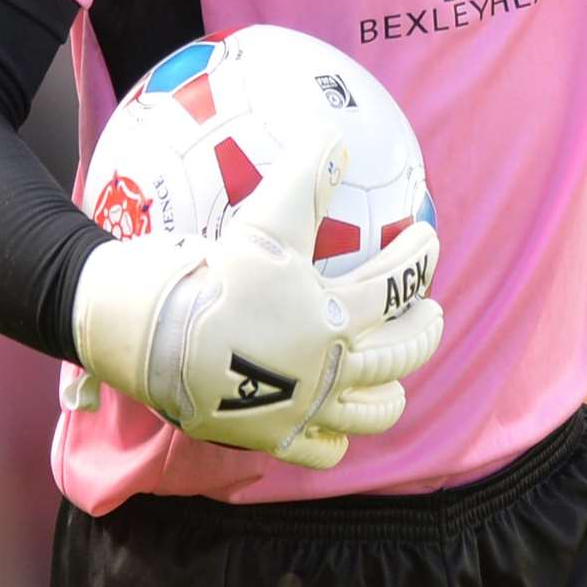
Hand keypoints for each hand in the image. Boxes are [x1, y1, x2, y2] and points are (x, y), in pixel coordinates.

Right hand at [68, 127, 441, 468]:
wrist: (154, 333)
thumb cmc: (213, 274)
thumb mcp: (264, 218)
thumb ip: (305, 177)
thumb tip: (334, 136)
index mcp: (335, 317)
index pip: (398, 286)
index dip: (418, 260)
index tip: (429, 242)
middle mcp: (330, 369)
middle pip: (399, 355)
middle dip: (423, 332)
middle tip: (432, 314)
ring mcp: (305, 408)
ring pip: (371, 412)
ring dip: (390, 392)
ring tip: (395, 381)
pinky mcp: (273, 438)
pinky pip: (321, 450)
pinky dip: (336, 438)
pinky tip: (336, 425)